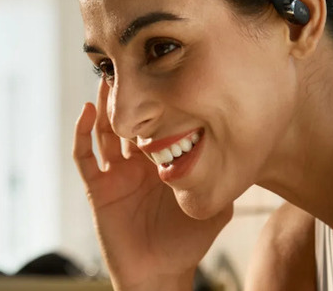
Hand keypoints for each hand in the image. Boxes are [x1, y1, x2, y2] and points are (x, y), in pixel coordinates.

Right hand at [73, 80, 232, 290]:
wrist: (160, 272)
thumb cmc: (187, 242)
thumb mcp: (216, 206)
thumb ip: (227, 179)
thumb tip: (249, 152)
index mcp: (162, 163)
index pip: (157, 123)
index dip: (157, 100)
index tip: (162, 72)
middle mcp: (137, 163)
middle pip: (129, 120)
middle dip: (128, 94)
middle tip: (129, 62)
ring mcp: (116, 174)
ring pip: (105, 131)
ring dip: (104, 105)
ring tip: (106, 77)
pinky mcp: (99, 188)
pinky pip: (85, 157)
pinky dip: (83, 133)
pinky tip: (88, 111)